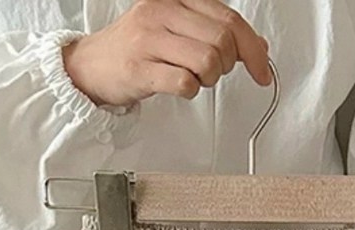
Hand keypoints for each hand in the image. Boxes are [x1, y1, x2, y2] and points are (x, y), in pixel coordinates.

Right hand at [63, 0, 271, 108]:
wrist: (93, 65)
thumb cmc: (140, 48)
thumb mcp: (180, 30)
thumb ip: (218, 34)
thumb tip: (259, 47)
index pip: (230, 20)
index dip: (253, 49)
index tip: (262, 71)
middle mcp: (162, 12)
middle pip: (223, 41)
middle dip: (228, 65)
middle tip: (213, 73)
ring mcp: (148, 40)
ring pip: (208, 61)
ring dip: (209, 79)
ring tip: (194, 78)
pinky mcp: (139, 69)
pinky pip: (184, 83)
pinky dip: (190, 91)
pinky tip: (180, 86)